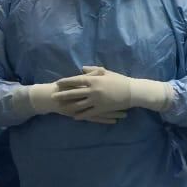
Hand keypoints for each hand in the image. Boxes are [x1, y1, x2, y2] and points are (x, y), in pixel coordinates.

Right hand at [25, 83, 124, 124]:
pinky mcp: (81, 115)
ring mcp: (84, 107)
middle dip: (118, 103)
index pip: (105, 88)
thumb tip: (101, 70)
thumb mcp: (77, 79)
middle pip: (106, 100)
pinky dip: (104, 120)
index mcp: (87, 85)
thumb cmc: (64, 86)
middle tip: (130, 105)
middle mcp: (87, 96)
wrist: (50, 97)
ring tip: (125, 115)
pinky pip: (95, 118)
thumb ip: (90, 75)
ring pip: (102, 110)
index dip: (116, 90)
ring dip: (114, 113)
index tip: (128, 92)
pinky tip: (113, 121)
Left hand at [54, 67, 171, 114]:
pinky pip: (88, 113)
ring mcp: (96, 100)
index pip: (76, 80)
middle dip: (62, 94)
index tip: (58, 83)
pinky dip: (81, 115)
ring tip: (60, 108)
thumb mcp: (107, 72)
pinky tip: (74, 117)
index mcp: (94, 80)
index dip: (66, 82)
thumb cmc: (120, 80)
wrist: (132, 92)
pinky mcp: (101, 109)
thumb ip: (93, 70)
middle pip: (74, 93)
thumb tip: (81, 68)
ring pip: (79, 104)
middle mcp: (93, 90)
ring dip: (68, 106)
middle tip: (53, 96)